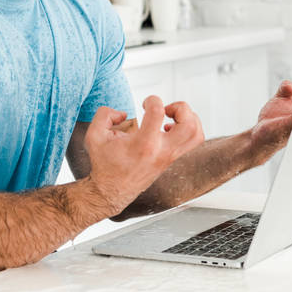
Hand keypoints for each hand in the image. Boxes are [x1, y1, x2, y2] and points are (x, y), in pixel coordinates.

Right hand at [84, 96, 203, 214]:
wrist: (110, 192)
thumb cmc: (104, 164)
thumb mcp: (94, 135)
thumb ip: (105, 114)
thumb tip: (124, 113)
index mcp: (143, 144)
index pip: (159, 112)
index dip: (152, 100)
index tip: (144, 104)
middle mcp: (161, 151)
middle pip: (189, 124)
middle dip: (180, 108)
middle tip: (166, 110)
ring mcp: (169, 157)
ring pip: (196, 134)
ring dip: (188, 118)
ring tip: (171, 117)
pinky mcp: (171, 160)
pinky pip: (192, 142)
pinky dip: (187, 129)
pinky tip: (168, 129)